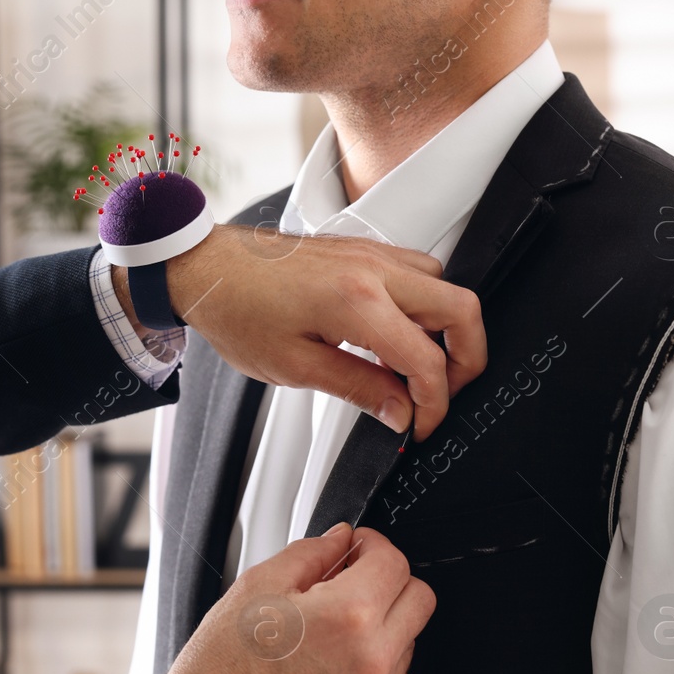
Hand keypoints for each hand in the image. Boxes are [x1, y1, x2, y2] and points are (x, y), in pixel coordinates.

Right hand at [132, 524, 433, 673]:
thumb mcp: (257, 588)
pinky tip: (328, 668)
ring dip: (379, 629)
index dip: (371, 546)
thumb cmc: (221, 670)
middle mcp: (372, 660)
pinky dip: (372, 670)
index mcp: (347, 616)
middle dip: (387, 583)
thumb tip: (340, 541)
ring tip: (326, 635)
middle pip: (419, 600)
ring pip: (407, 643)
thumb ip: (310, 554)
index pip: (395, 563)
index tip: (356, 550)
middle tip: (350, 583)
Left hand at [155, 225, 485, 440]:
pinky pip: (417, 271)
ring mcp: (371, 254)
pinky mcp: (362, 249)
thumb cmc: (236, 311)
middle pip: (461, 309)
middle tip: (443, 394)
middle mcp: (373, 270)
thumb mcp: (295, 367)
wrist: (207, 269)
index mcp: (356, 302)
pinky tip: (394, 333)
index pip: (426, 360)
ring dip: (444, 329)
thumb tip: (400, 412)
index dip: (434, 404)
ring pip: (444, 286)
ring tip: (415, 367)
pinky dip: (422, 305)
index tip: (421, 424)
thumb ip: (359, 389)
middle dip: (466, 360)